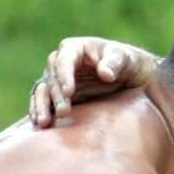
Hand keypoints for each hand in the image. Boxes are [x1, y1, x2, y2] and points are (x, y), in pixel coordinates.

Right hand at [29, 37, 158, 127]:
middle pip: (52, 77)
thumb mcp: (125, 58)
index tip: (69, 92)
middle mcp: (62, 63)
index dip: (64, 75)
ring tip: (44, 122)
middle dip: (56, 95)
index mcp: (75, 49)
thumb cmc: (129, 62)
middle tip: (64, 112)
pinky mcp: (61, 96)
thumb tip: (104, 74)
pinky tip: (40, 125)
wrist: (133, 78)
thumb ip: (115, 63)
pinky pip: (46, 102)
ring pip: (44, 91)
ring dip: (42, 106)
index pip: (64, 60)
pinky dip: (41, 111)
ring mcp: (60, 80)